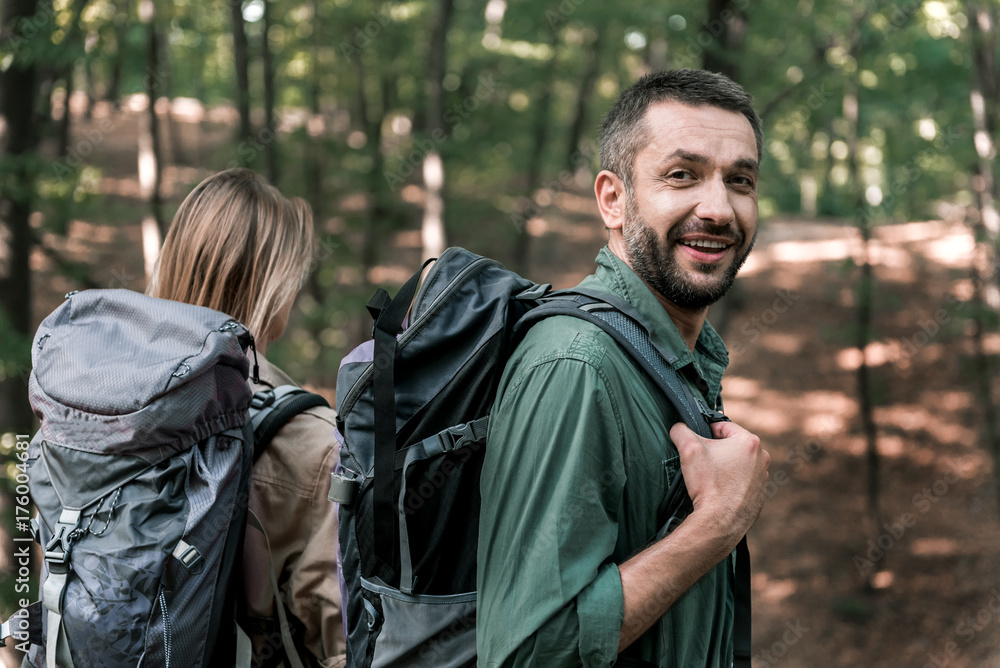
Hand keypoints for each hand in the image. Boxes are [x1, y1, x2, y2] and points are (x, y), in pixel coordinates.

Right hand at [669, 420, 769, 545]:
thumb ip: (681, 431)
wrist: (720, 522)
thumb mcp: (688, 450)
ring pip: (738, 463)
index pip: (723, 426)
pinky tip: (719, 490)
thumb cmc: (708, 484)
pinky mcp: (760, 494)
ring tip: (710, 478)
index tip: (697, 444)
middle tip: (702, 462)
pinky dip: (731, 483)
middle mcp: (761, 458)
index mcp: (749, 442)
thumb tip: (678, 427)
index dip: (705, 432)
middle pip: (731, 445)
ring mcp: (763, 477)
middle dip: (716, 450)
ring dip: (725, 466)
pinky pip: (742, 481)